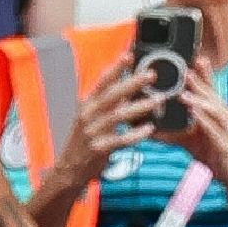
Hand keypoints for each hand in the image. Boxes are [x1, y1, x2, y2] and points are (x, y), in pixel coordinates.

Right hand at [64, 55, 158, 187]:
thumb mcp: (92, 117)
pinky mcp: (99, 149)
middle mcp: (88, 116)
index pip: (101, 82)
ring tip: (158, 100)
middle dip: (132, 83)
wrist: (69, 170)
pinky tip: (149, 129)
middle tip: (151, 74)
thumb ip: (108, 102)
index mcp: (87, 105)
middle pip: (111, 95)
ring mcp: (92, 132)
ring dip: (139, 107)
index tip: (128, 56)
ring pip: (117, 116)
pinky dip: (135, 134)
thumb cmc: (84, 142)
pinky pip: (120, 140)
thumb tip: (127, 86)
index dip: (114, 69)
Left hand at [174, 59, 227, 195]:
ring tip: (184, 94)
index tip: (196, 58)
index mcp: (213, 114)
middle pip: (212, 96)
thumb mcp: (187, 140)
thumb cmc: (212, 152)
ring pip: (215, 111)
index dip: (204, 74)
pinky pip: (215, 131)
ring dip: (200, 100)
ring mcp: (226, 130)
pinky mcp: (225, 145)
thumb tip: (147, 129)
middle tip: (187, 70)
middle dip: (200, 82)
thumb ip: (169, 133)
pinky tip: (195, 115)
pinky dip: (205, 122)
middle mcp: (222, 117)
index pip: (209, 90)